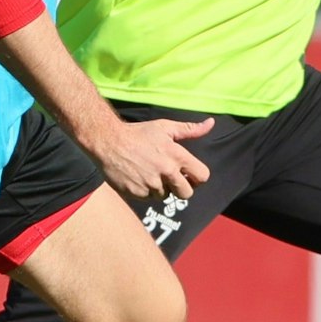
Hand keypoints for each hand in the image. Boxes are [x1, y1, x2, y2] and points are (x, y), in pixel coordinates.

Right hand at [91, 115, 212, 202]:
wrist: (109, 142)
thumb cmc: (138, 133)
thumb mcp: (165, 127)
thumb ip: (190, 129)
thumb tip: (211, 123)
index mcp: (177, 156)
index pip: (202, 176)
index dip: (197, 177)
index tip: (188, 173)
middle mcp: (167, 173)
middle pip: (187, 193)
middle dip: (181, 187)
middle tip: (170, 177)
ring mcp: (151, 185)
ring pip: (165, 196)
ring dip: (161, 188)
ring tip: (150, 172)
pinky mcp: (137, 194)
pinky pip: (148, 198)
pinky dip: (146, 191)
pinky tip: (139, 176)